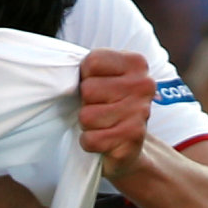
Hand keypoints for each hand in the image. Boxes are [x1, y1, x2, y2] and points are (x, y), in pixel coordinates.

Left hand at [78, 48, 155, 175]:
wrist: (127, 144)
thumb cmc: (108, 104)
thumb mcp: (103, 76)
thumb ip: (88, 69)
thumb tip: (64, 78)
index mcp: (135, 63)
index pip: (92, 62)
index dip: (85, 77)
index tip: (97, 86)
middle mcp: (143, 85)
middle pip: (88, 89)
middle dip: (86, 103)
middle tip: (99, 109)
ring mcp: (140, 113)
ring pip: (87, 116)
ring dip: (87, 124)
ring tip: (101, 124)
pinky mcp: (132, 139)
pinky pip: (91, 139)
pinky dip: (89, 142)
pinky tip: (102, 139)